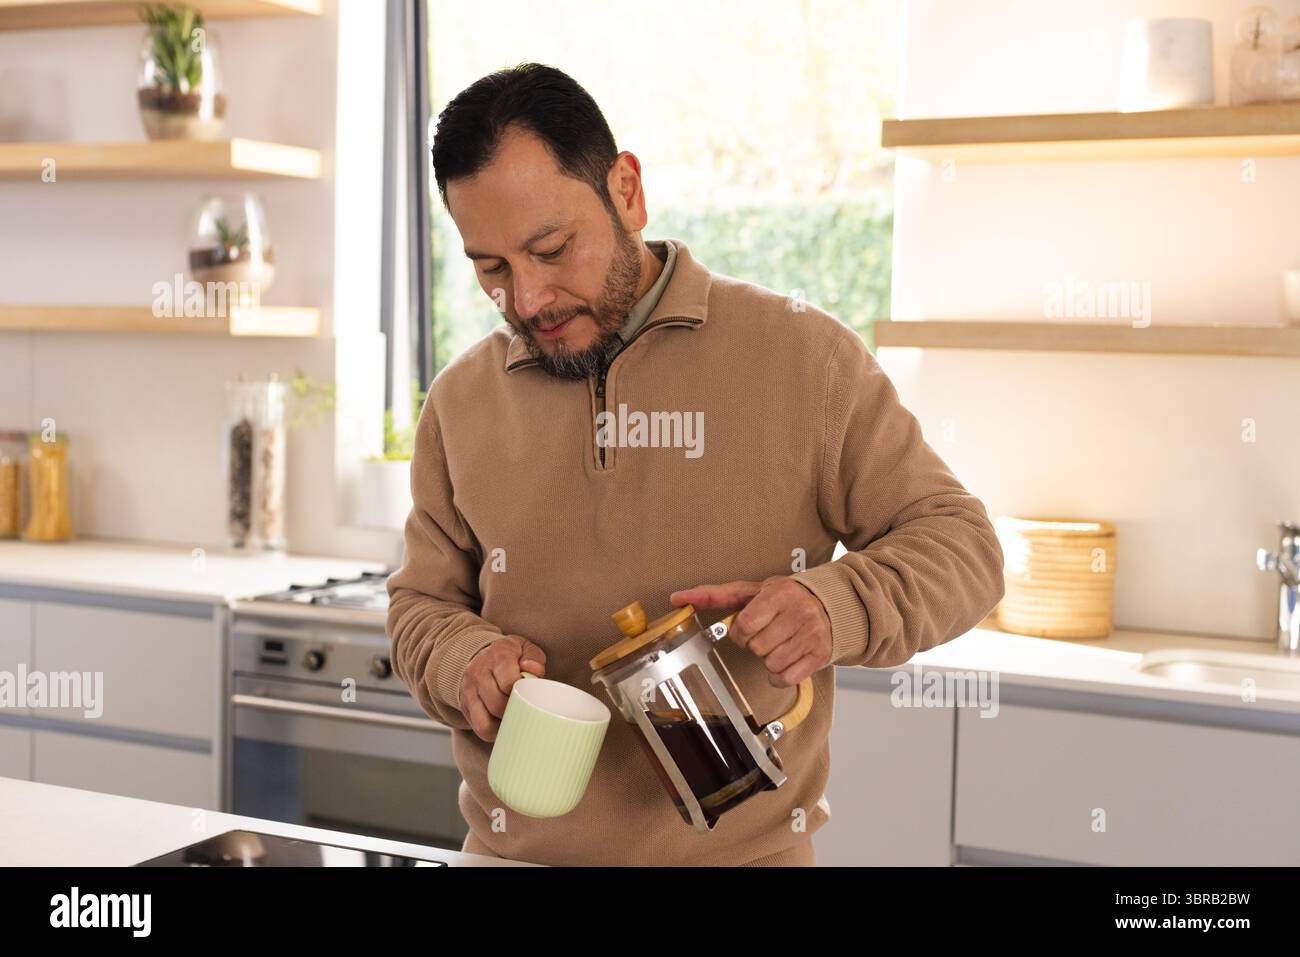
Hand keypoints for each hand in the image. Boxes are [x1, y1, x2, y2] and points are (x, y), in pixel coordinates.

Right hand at [458, 636, 545, 741]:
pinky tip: (504, 725)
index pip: (508, 682)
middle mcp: (479, 673)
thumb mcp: (525, 649)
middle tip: (526, 710)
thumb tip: (533, 671)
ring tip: (514, 720)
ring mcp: (469, 691)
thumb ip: (533, 658)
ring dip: (503, 726)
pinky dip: (493, 732)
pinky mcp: (465, 706)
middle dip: (515, 712)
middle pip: (497, 704)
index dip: (522, 694)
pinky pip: (479, 728)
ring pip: (484, 722)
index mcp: (498, 656)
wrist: (481, 655)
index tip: (530, 696)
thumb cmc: (510, 656)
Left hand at [670, 577, 831, 687]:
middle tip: (767, 634)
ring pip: (772, 663)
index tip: (748, 627)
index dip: (741, 631)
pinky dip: (781, 675)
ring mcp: (812, 634)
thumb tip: (677, 598)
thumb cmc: (783, 599)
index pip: (745, 625)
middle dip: (756, 644)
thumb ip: (714, 595)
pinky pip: (787, 678)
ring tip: (778, 643)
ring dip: (769, 659)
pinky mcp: (820, 654)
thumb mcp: (751, 591)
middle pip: (758, 647)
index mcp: (779, 594)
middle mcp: (799, 612)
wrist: (829, 605)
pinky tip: (787, 659)